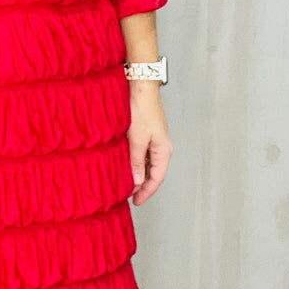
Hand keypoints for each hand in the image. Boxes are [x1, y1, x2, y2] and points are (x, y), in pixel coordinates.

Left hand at [127, 81, 172, 204]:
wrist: (140, 86)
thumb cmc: (141, 109)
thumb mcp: (136, 140)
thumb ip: (136, 162)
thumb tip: (137, 182)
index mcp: (163, 150)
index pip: (157, 179)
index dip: (146, 192)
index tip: (136, 202)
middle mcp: (161, 147)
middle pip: (153, 173)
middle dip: (142, 186)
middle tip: (128, 196)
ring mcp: (154, 140)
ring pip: (147, 164)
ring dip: (137, 174)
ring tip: (124, 182)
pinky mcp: (147, 133)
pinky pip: (142, 154)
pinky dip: (135, 162)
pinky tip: (124, 164)